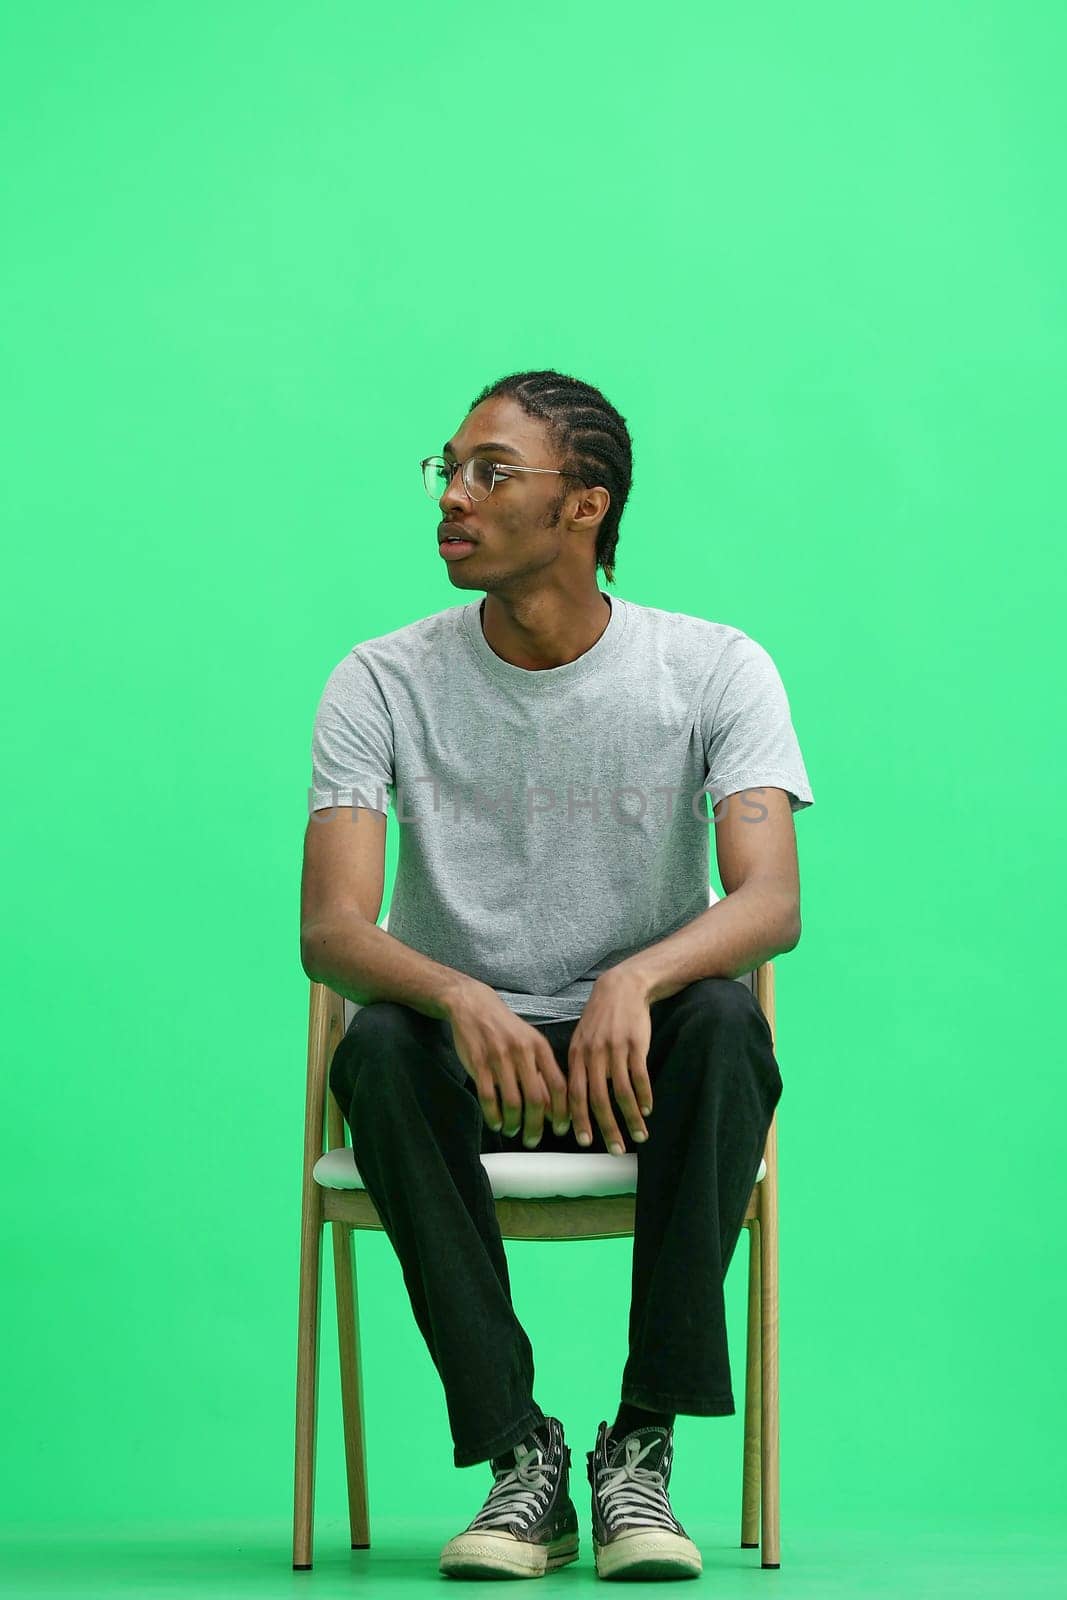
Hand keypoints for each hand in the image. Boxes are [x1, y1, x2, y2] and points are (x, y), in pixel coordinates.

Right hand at [446, 981, 570, 1147]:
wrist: (474, 1005)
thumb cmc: (506, 1028)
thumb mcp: (530, 1043)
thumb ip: (542, 1072)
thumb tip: (554, 1107)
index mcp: (540, 1047)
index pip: (558, 1086)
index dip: (562, 1112)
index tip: (561, 1129)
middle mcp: (522, 1053)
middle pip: (536, 1099)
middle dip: (536, 1126)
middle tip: (533, 1140)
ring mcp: (499, 1058)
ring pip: (512, 1102)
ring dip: (514, 1124)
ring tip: (512, 1130)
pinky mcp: (478, 1063)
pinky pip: (488, 1097)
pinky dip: (493, 1115)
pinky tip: (495, 1122)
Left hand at [567, 969, 653, 1154]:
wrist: (622, 988)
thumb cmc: (601, 1019)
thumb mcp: (581, 1040)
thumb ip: (578, 1069)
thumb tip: (574, 1103)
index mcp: (576, 1055)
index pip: (574, 1094)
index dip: (579, 1119)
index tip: (585, 1142)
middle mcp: (593, 1054)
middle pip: (598, 1099)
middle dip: (606, 1128)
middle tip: (615, 1149)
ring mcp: (615, 1049)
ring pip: (622, 1092)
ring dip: (631, 1118)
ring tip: (639, 1135)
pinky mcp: (636, 1044)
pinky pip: (640, 1077)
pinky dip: (644, 1096)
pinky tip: (648, 1109)